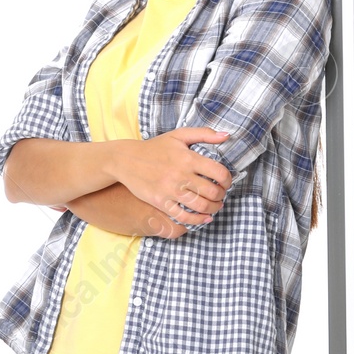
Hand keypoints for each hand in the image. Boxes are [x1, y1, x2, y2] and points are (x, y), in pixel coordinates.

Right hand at [109, 127, 233, 227]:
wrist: (126, 159)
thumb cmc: (155, 147)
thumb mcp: (179, 134)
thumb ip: (204, 134)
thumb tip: (227, 135)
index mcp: (188, 158)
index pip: (219, 173)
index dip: (228, 180)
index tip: (226, 182)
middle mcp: (181, 175)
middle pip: (212, 192)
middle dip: (221, 196)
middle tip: (221, 195)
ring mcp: (170, 190)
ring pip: (200, 206)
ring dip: (213, 208)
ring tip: (215, 206)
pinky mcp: (160, 202)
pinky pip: (183, 216)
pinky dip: (197, 220)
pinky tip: (204, 218)